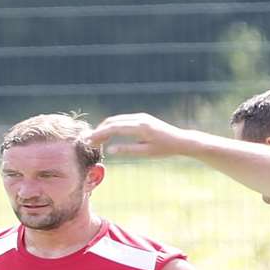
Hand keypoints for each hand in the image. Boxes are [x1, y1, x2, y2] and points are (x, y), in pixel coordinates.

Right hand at [85, 113, 200, 158]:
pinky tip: (108, 136)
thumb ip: (127, 150)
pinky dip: (113, 127)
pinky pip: (123, 120)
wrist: (181, 140)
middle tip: (89, 142)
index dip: (99, 134)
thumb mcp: (146, 153)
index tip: (88, 140)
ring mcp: (140, 117)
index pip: (114, 128)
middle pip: (113, 121)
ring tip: (96, 140)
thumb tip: (109, 150)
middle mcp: (139, 119)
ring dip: (105, 128)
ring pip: (117, 120)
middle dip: (99, 130)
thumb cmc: (165, 149)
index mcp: (140, 127)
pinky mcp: (141, 118)